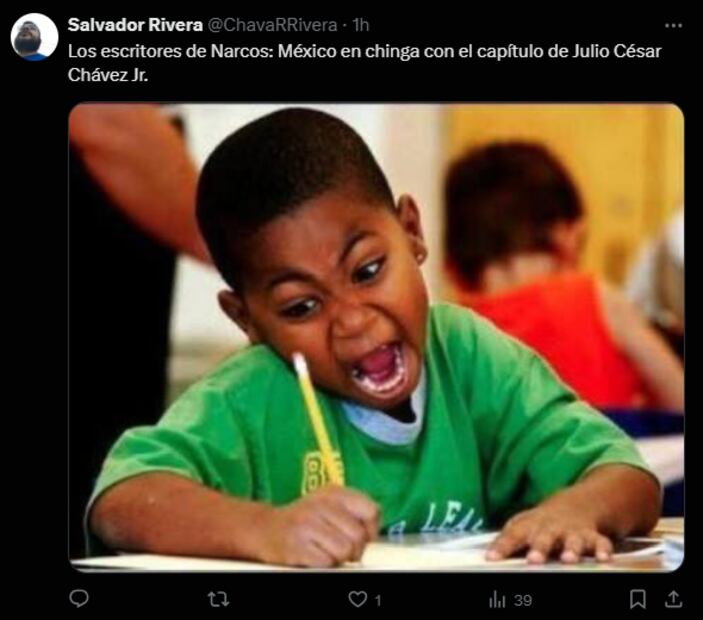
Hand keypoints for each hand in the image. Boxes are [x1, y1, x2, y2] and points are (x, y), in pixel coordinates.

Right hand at [255, 485, 379, 566]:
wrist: (264, 528)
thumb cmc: (304, 521)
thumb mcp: (329, 505)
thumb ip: (353, 513)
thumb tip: (374, 536)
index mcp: (334, 492)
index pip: (371, 510)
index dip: (371, 530)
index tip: (362, 537)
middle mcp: (321, 503)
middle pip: (358, 536)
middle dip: (353, 550)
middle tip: (340, 550)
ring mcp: (307, 523)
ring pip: (344, 550)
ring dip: (337, 558)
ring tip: (324, 552)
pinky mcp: (296, 544)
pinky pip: (326, 562)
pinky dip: (323, 564)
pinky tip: (312, 556)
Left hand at [486, 503, 613, 563]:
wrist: (576, 505)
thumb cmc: (542, 523)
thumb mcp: (523, 527)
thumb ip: (507, 541)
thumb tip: (488, 556)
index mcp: (530, 527)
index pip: (513, 536)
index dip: (502, 547)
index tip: (492, 558)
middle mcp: (551, 529)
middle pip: (544, 538)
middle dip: (539, 549)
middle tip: (533, 560)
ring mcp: (572, 532)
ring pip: (572, 541)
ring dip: (571, 549)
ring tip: (568, 559)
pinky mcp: (592, 537)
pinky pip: (600, 543)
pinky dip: (603, 549)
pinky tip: (604, 558)